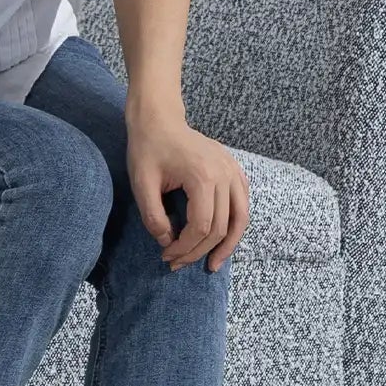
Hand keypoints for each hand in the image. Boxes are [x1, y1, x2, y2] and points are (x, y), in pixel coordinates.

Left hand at [125, 111, 249, 271]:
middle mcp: (225, 174)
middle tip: (177, 263)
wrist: (160, 120)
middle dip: (198, 251)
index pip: (201, 226)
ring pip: (240, 219)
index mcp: (203, 176)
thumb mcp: (142, 183)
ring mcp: (234, 171)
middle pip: (221, 227)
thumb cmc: (148, 149)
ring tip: (212, 265)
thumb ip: (152, 216)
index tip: (166, 255)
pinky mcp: (235, 171)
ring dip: (227, 245)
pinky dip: (236, 225)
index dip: (185, 247)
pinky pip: (243, 204)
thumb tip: (167, 242)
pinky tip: (223, 240)